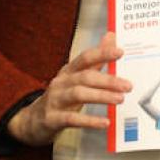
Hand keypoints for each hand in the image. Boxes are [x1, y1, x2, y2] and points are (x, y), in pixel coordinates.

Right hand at [7, 33, 130, 146]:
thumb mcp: (76, 77)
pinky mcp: (52, 119)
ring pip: (78, 94)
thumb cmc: (60, 97)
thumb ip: (95, 60)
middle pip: (85, 77)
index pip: (85, 58)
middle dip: (108, 80)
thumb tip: (111, 36)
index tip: (120, 51)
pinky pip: (72, 119)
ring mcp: (55, 100)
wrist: (32, 120)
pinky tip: (105, 122)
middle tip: (127, 85)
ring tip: (119, 99)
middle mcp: (61, 82)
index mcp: (68, 71)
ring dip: (101, 96)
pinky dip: (89, 121)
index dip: (102, 53)